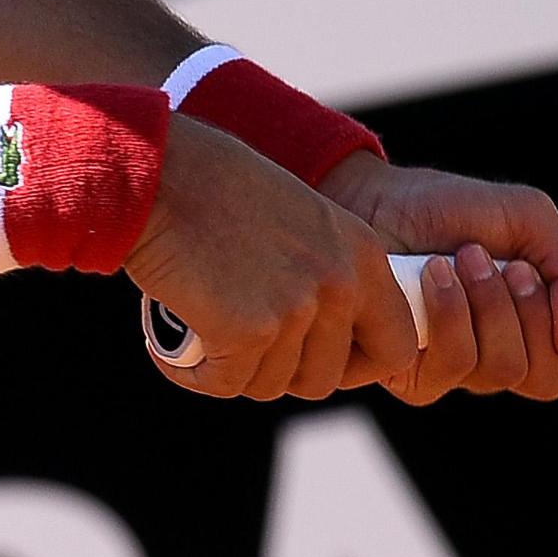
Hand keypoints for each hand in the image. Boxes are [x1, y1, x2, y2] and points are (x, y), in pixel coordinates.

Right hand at [128, 118, 421, 400]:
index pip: (396, 346)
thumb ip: (322, 274)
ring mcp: (295, 309)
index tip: (313, 358)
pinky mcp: (248, 330)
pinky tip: (173, 342)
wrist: (161, 172)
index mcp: (361, 255)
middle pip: (324, 379)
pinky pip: (224, 384)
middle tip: (238, 340)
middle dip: (278, 371)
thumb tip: (320, 336)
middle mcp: (338, 283)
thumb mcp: (298, 221)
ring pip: (271, 385)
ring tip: (201, 327)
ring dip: (232, 368)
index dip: (355, 366)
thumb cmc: (213, 188)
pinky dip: (194, 372)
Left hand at [318, 152, 557, 404]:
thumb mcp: (529, 219)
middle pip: (550, 379)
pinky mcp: (418, 375)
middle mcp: (505, 351)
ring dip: (489, 302)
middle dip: (533, 313)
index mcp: (540, 321)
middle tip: (509, 265)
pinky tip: (434, 275)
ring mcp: (462, 368)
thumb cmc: (447, 208)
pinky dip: (451, 310)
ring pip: (505, 369)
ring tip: (465, 258)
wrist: (376, 200)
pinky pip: (455, 365)